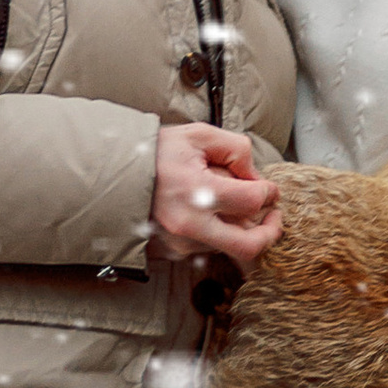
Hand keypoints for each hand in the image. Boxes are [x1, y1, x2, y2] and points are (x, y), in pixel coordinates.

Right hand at [151, 120, 281, 270]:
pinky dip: (219, 231)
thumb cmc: (156, 152)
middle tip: (274, 217)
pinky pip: (210, 247)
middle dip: (270, 233)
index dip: (269, 193)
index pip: (252, 201)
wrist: (113, 174)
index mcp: (195, 192)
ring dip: (241, 228)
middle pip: (248, 246)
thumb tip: (256, 176)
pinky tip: (211, 212)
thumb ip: (235, 150)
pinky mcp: (174, 252)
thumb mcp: (198, 135)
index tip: (269, 188)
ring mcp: (180, 243)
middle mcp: (189, 224)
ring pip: (229, 246)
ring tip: (230, 203)